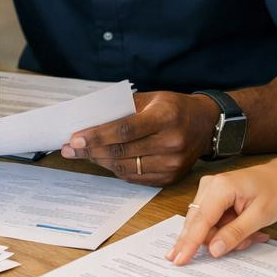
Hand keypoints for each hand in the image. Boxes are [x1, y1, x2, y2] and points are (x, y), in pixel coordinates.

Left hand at [61, 92, 217, 186]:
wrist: (206, 124)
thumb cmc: (174, 107)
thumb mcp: (152, 98)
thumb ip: (123, 108)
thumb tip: (89, 121)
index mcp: (166, 117)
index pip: (124, 130)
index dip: (97, 136)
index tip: (74, 139)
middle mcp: (171, 143)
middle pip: (121, 151)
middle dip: (90, 150)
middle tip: (70, 149)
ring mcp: (172, 164)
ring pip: (125, 168)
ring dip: (100, 161)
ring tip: (84, 154)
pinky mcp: (170, 178)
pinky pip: (135, 178)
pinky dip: (116, 170)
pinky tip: (104, 161)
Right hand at [166, 159, 276, 263]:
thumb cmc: (276, 190)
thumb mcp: (261, 216)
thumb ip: (235, 233)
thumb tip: (213, 250)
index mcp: (220, 187)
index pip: (200, 221)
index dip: (189, 243)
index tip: (179, 260)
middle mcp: (209, 186)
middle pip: (199, 225)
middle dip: (219, 240)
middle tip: (246, 242)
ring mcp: (208, 190)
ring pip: (205, 226)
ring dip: (225, 236)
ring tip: (251, 234)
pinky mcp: (211, 197)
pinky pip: (211, 222)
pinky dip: (226, 230)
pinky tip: (244, 229)